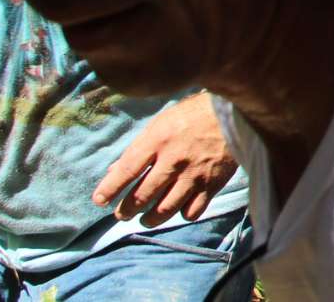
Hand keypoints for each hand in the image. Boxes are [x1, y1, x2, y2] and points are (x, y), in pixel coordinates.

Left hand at [93, 94, 237, 226]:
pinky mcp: (212, 184)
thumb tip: (114, 171)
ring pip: (165, 209)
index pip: (126, 170)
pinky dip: (181, 214)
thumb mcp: (161, 123)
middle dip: (126, 209)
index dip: (109, 189)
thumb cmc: (192, 115)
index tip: (99, 201)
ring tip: (144, 219)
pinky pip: (192, 211)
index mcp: (158, 140)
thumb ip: (138, 148)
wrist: (234, 113)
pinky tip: (177, 210)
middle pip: (143, 195)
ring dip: (149, 219)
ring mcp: (194, 174)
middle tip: (121, 214)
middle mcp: (174, 160)